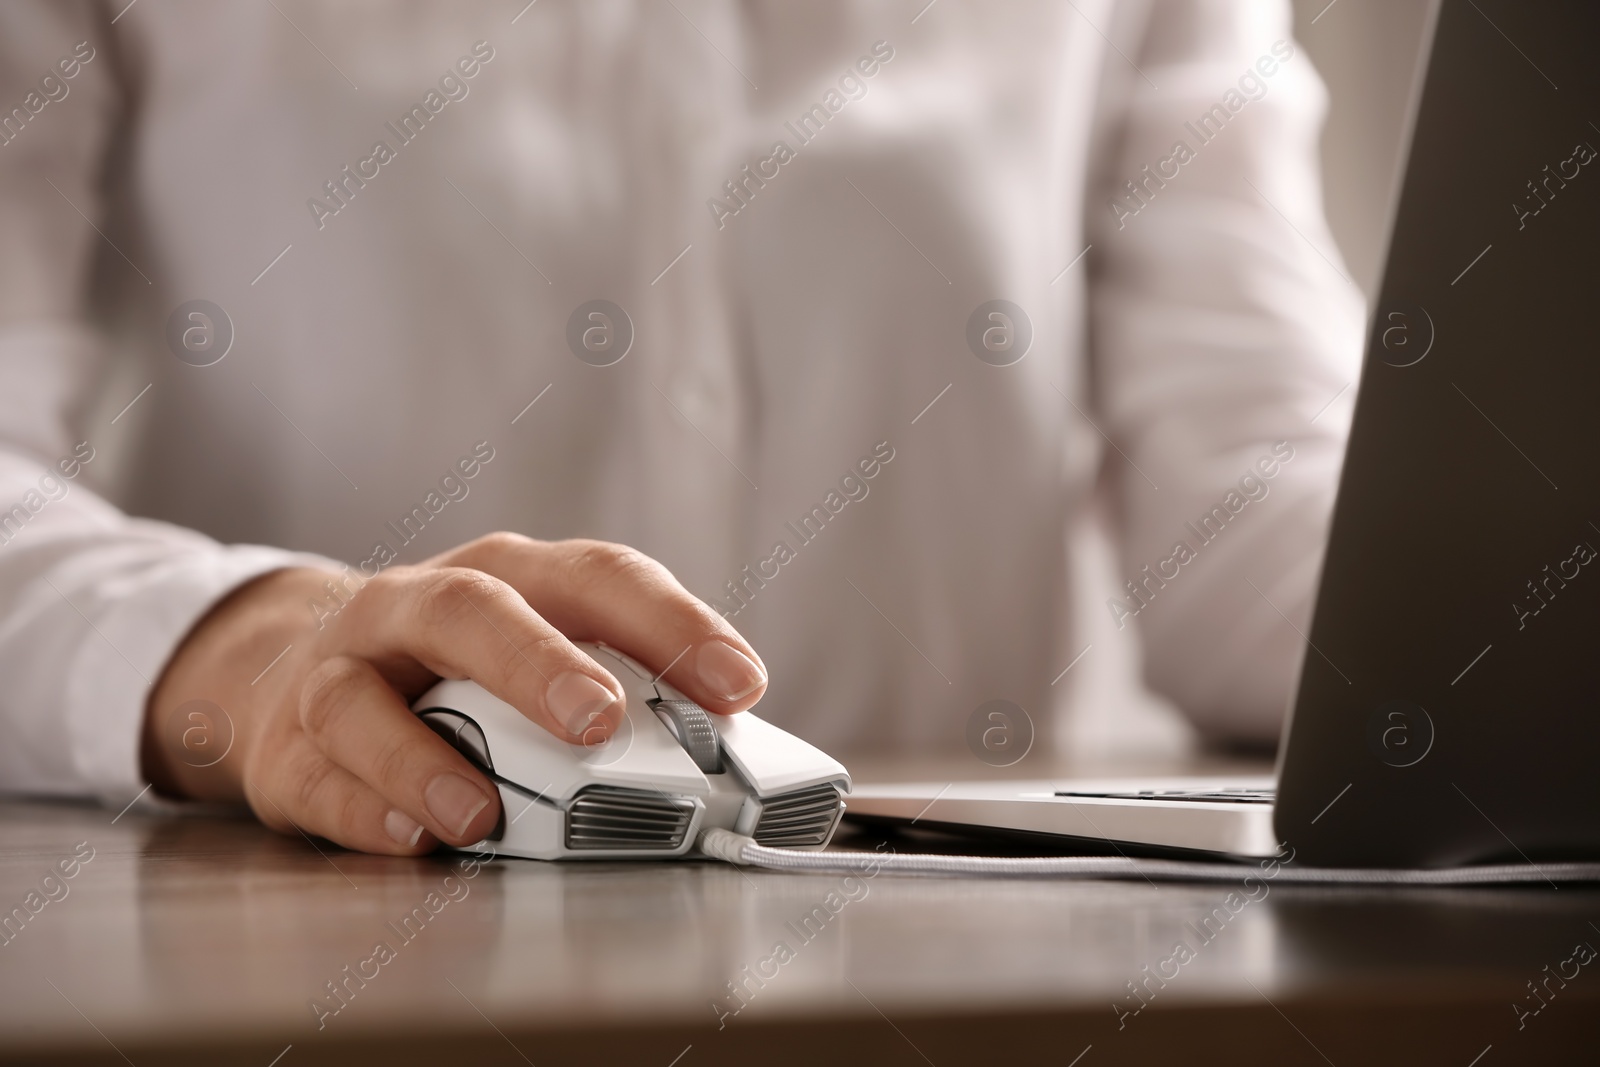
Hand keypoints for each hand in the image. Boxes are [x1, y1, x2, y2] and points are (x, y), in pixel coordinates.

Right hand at [142, 534, 767, 854]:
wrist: (286, 675)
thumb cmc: (449, 671)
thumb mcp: (532, 655)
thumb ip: (618, 690)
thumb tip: (727, 751)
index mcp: (508, 576)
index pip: (596, 577)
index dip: (671, 623)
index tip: (740, 682)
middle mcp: (416, 606)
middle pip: (471, 612)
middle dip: (538, 664)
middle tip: (600, 721)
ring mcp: (342, 671)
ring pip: (365, 699)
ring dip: (426, 759)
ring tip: (485, 814)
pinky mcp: (286, 747)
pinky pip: (318, 777)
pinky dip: (364, 811)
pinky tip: (412, 839)